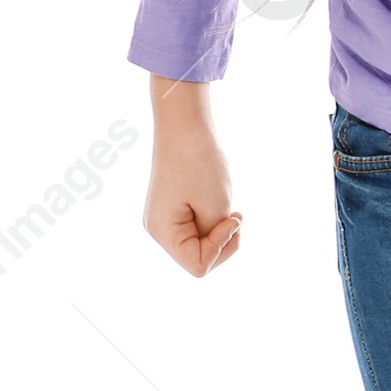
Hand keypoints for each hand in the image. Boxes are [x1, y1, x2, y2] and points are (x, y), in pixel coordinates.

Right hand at [143, 77, 241, 277]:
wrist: (185, 123)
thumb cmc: (200, 161)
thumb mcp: (217, 207)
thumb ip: (217, 237)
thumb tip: (214, 247)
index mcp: (162, 232)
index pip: (199, 267)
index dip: (221, 247)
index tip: (230, 218)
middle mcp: (157, 230)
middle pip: (198, 258)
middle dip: (222, 240)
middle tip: (233, 212)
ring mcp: (163, 219)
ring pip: (200, 244)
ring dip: (218, 228)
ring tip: (223, 202)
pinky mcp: (172, 209)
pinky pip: (198, 228)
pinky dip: (212, 219)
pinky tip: (215, 199)